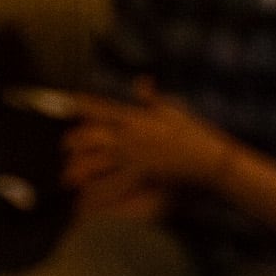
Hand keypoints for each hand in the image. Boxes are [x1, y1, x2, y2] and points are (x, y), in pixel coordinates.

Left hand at [66, 92, 230, 216]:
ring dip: (78, 168)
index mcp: (134, 117)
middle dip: (72, 143)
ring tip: (68, 176)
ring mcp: (133, 155)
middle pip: (89, 136)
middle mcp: (129, 135)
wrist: (210, 158)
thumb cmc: (193, 132)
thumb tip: (141, 80)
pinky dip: (96, 188)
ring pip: (95, 160)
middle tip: (64, 149)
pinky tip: (85, 196)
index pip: (99, 108)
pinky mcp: (140, 173)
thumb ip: (151, 97)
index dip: (79, 104)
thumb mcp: (172, 110)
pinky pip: (111, 181)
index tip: (64, 101)